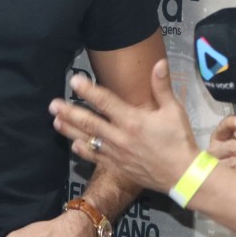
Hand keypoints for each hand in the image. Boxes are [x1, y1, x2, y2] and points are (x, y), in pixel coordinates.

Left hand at [49, 59, 199, 192]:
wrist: (182, 174)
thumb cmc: (179, 140)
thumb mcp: (174, 110)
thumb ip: (162, 87)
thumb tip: (159, 63)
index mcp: (133, 120)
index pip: (106, 102)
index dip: (89, 90)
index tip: (74, 81)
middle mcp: (120, 136)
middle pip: (90, 122)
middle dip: (70, 112)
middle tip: (53, 104)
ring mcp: (116, 153)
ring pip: (88, 140)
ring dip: (70, 130)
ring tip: (55, 121)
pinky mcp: (117, 166)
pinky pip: (95, 157)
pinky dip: (83, 150)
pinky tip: (73, 143)